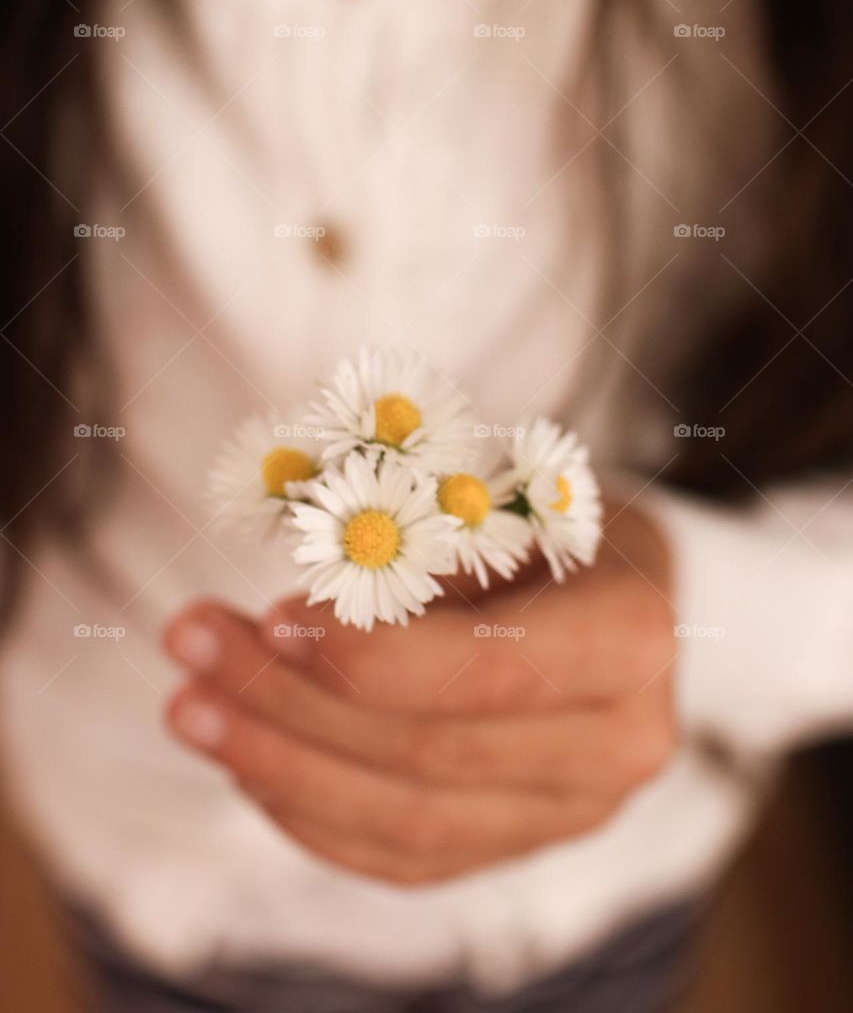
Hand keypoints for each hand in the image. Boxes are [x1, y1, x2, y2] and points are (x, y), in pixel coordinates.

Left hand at [164, 500, 675, 884]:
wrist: (616, 588)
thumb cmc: (552, 517)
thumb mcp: (506, 490)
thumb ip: (431, 541)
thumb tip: (319, 584)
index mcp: (630, 636)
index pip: (486, 674)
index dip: (368, 659)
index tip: (271, 619)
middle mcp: (619, 742)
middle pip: (430, 753)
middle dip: (292, 704)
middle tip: (192, 647)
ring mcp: (574, 808)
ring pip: (408, 821)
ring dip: (281, 765)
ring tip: (191, 707)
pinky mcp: (523, 839)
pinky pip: (406, 857)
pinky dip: (313, 814)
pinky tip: (247, 758)